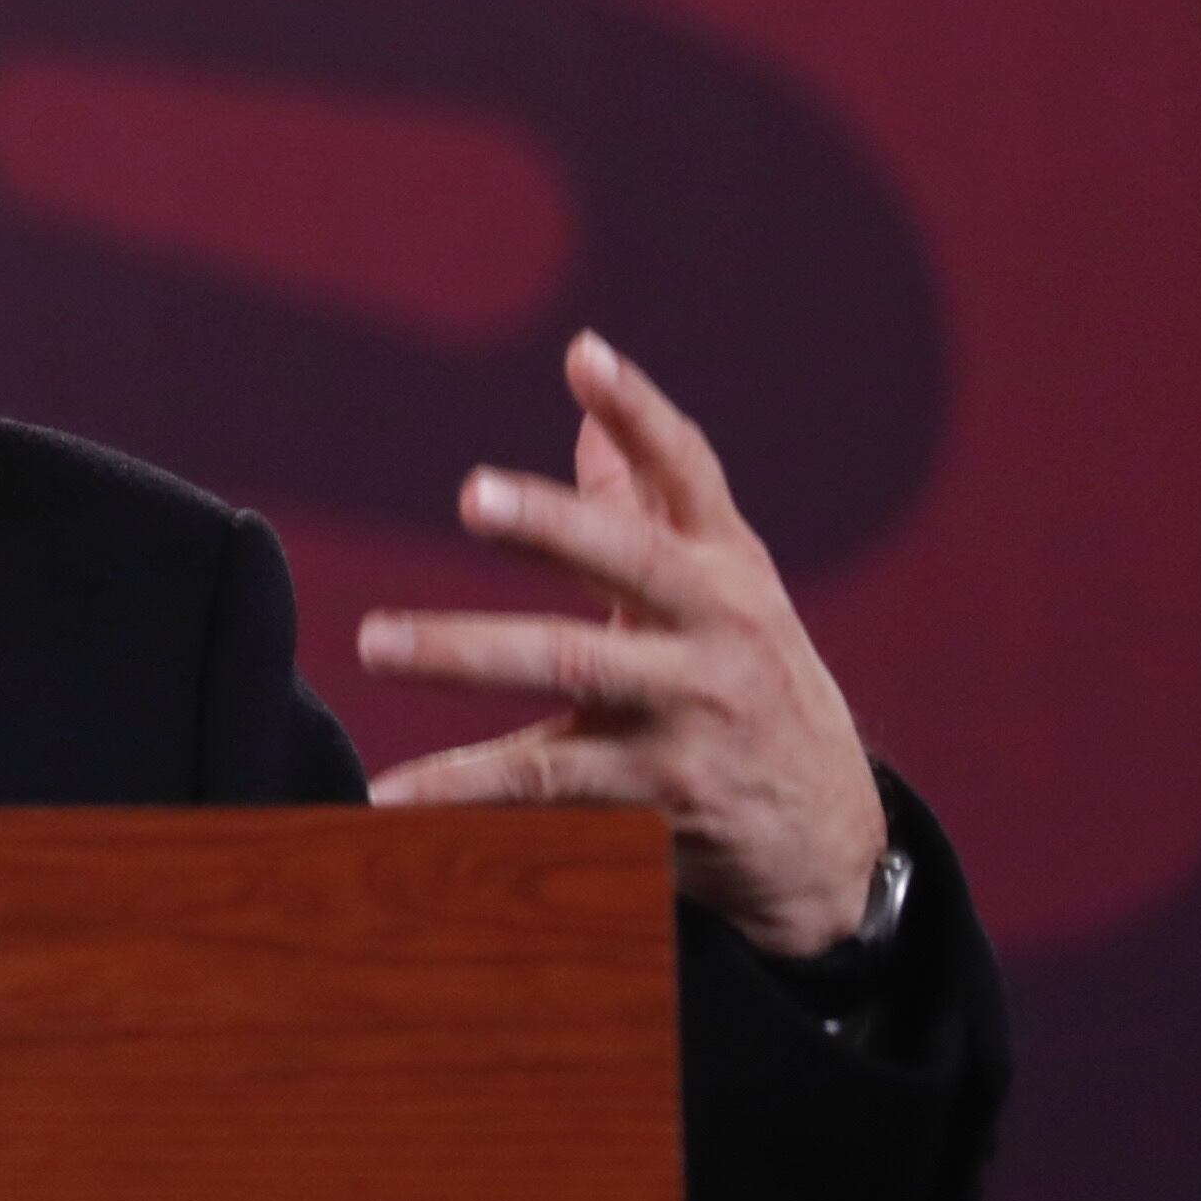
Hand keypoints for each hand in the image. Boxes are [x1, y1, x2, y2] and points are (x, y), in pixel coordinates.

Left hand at [358, 332, 889, 955]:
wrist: (827, 843)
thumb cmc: (750, 682)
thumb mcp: (723, 587)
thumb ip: (648, 494)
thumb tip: (587, 382)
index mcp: (724, 567)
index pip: (688, 473)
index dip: (640, 413)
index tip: (584, 356)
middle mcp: (716, 630)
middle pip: (631, 564)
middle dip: (554, 526)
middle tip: (472, 497)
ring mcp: (690, 714)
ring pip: (570, 672)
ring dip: (465, 655)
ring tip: (373, 643)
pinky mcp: (659, 797)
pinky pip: (545, 789)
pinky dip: (463, 793)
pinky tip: (388, 795)